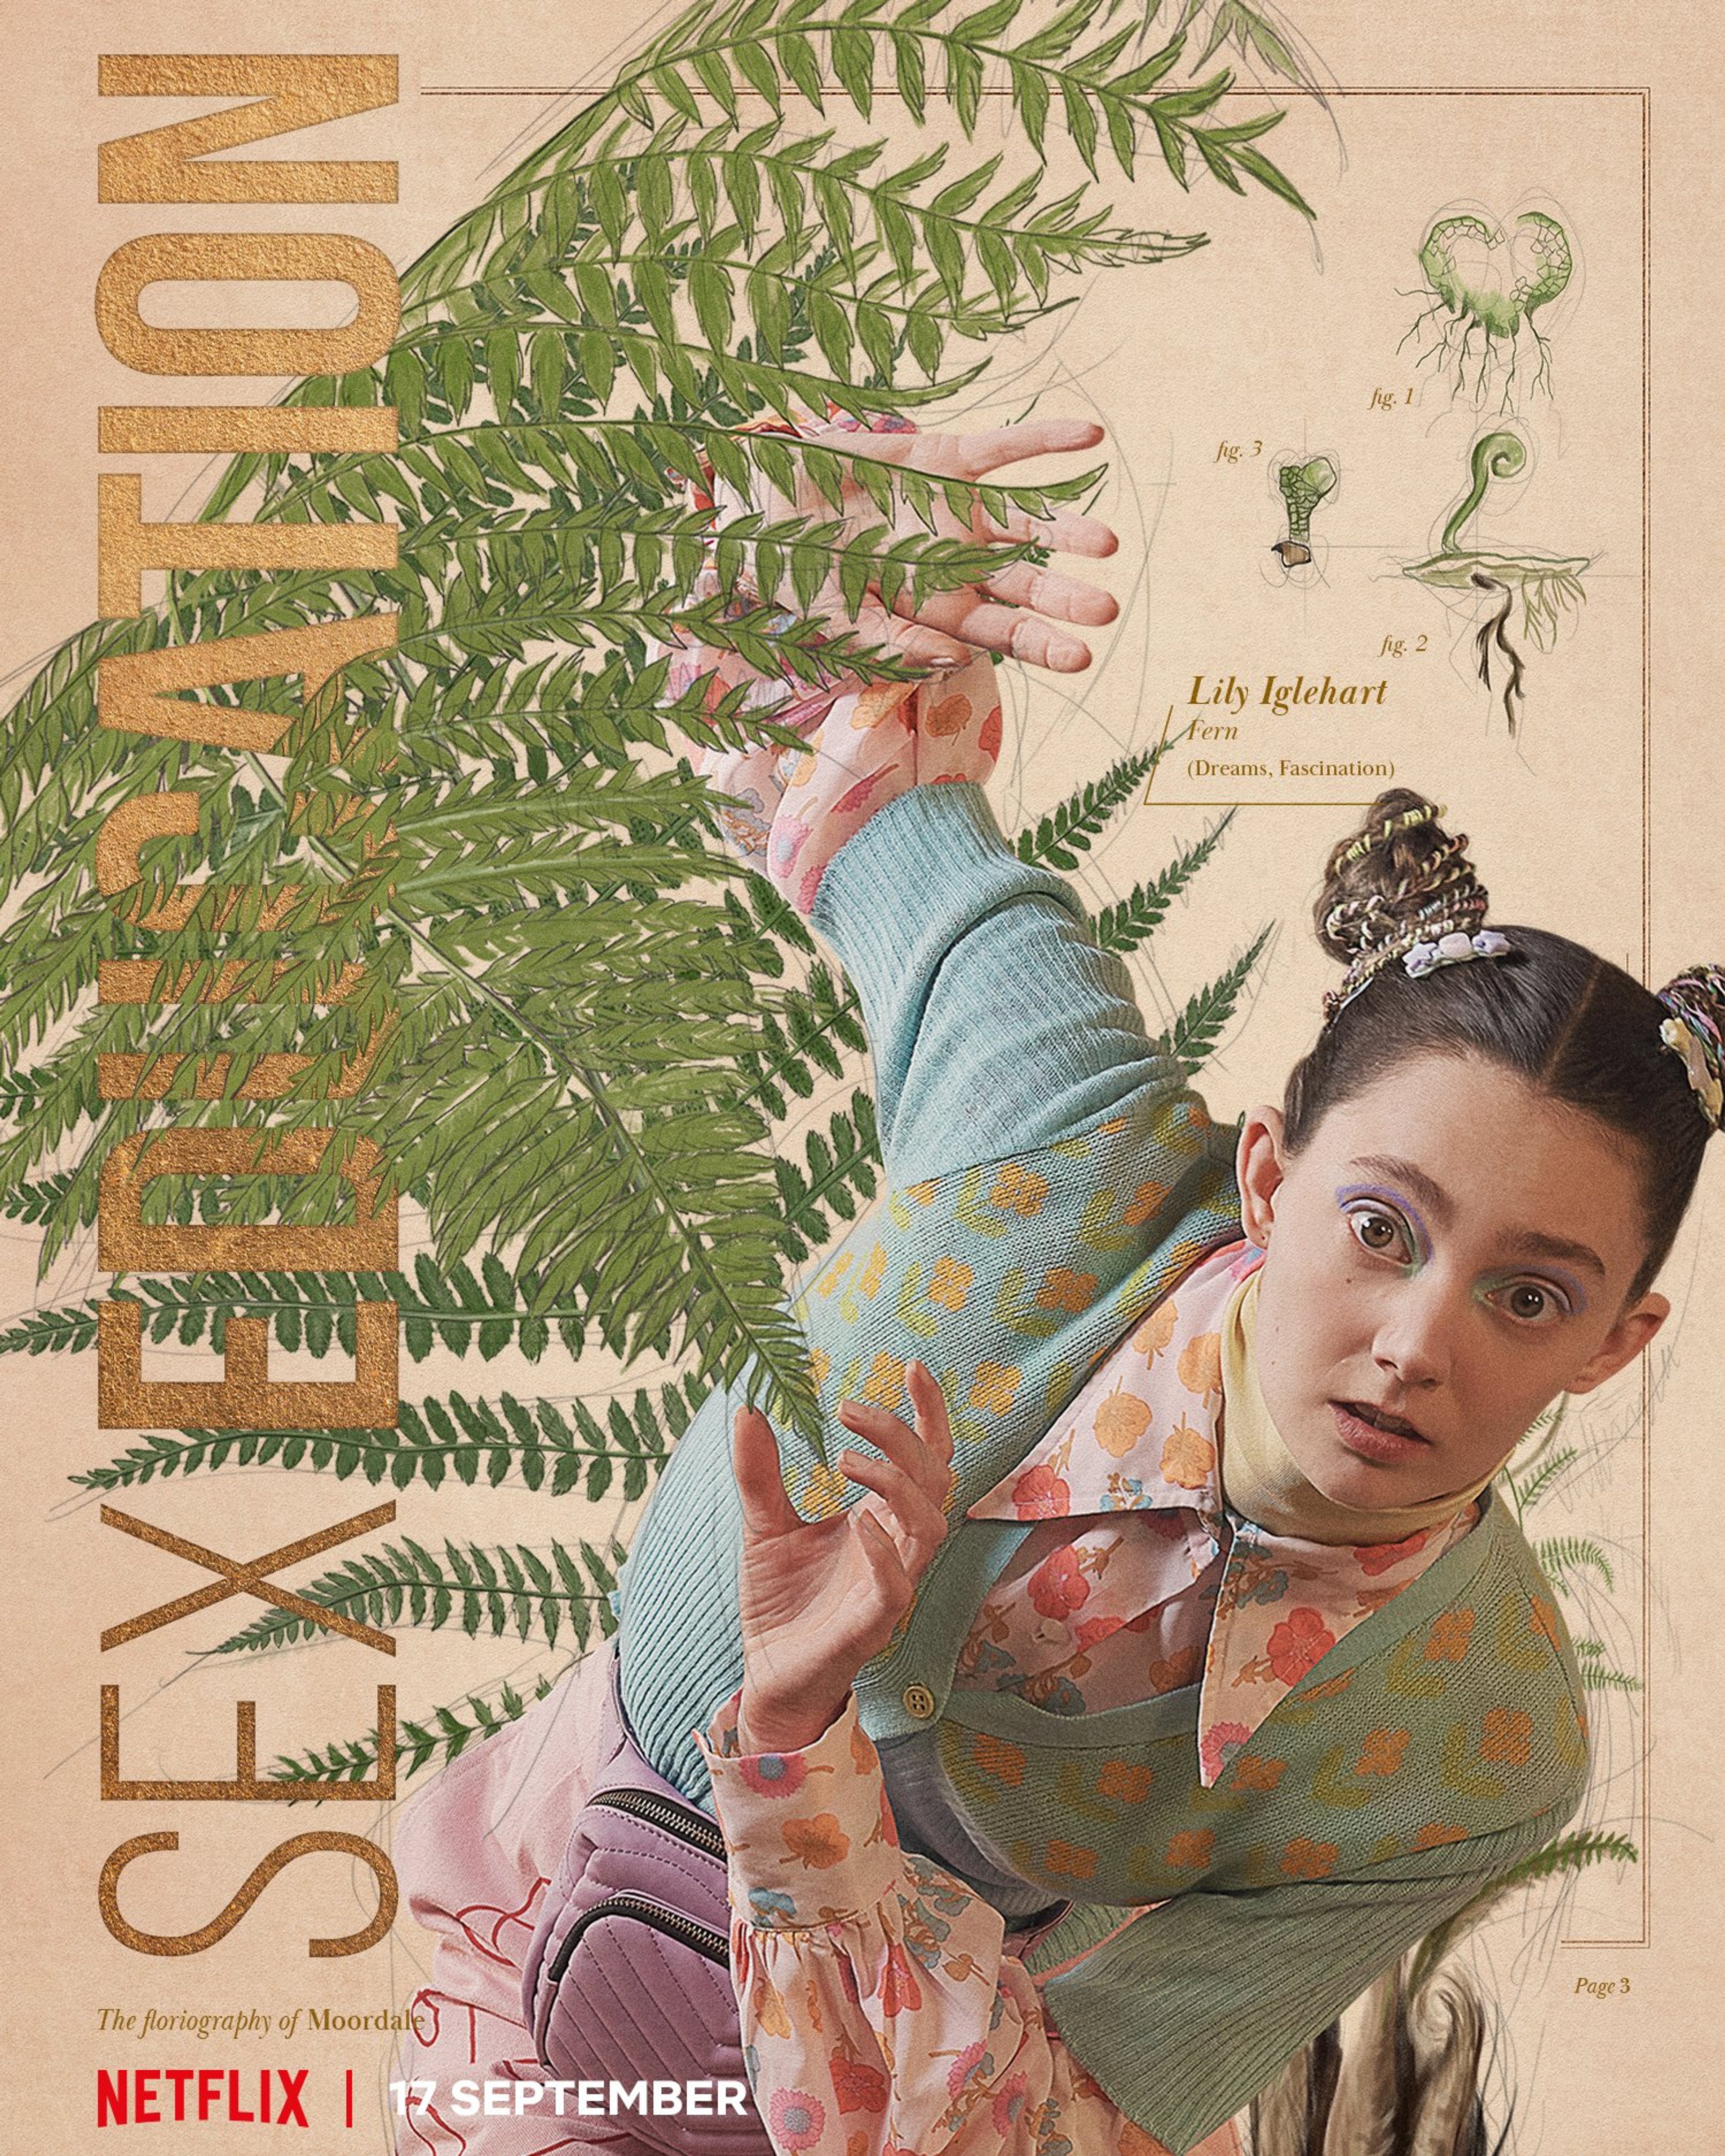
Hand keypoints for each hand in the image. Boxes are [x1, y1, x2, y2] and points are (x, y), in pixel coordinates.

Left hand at [733, 1362, 953, 1753]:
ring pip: (930, 1526)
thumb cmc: (779, 1600)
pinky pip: (899, 1586)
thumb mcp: (763, 1524)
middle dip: (902, 1437)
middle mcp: (898, 1544)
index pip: (926, 1457)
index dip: (929, 1413)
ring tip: (848, 1459)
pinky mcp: (875, 1624)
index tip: (912, 1366)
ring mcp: (893, 1584)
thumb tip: (747, 1407)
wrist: (766, 1674)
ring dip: (896, 1483)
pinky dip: (886, 1550)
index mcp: (881, 1516)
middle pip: (935, 1479)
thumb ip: (760, 1472)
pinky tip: (860, 1521)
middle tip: (850, 1409)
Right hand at [754, 417, 1119, 673]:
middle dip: (1066, 599)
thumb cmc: (800, 573)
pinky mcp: (948, 458)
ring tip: (1107, 543)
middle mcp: (962, 562)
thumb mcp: (839, 619)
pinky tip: (1091, 436)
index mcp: (941, 608)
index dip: (1043, 645)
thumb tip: (957, 662)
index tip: (1080, 657)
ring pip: (1028, 522)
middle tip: (1106, 610)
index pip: (1006, 634)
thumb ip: (895, 643)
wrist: (766, 505)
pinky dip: (1046, 440)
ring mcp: (960, 510)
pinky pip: (1005, 449)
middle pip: (1028, 585)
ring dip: (1069, 530)